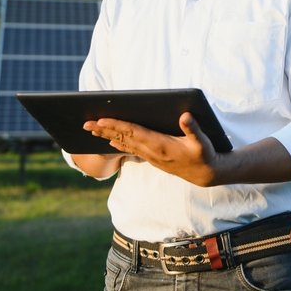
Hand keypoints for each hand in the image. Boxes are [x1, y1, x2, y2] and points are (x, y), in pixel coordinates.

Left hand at [84, 112, 221, 186]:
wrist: (205, 174)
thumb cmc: (204, 155)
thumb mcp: (202, 142)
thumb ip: (193, 129)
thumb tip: (185, 116)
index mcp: (160, 145)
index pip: (133, 132)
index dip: (117, 125)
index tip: (101, 120)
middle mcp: (152, 151)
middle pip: (123, 138)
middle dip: (104, 130)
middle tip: (85, 124)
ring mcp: (151, 156)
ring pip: (124, 144)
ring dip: (107, 136)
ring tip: (92, 130)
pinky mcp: (153, 158)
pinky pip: (131, 149)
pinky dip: (119, 144)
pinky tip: (110, 141)